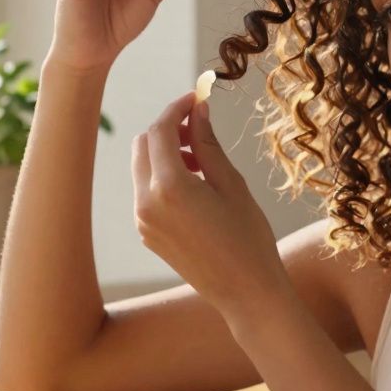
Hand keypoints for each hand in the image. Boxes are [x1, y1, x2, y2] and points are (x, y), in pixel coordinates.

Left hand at [131, 92, 290, 318]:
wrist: (245, 292)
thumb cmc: (248, 237)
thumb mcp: (231, 184)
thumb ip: (208, 144)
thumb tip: (198, 109)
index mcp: (169, 187)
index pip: (161, 130)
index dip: (177, 109)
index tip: (196, 99)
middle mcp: (146, 202)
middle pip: (144, 144)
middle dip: (168, 128)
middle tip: (200, 128)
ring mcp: (143, 220)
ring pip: (142, 167)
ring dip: (165, 152)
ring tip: (201, 159)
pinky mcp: (147, 233)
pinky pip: (146, 191)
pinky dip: (163, 176)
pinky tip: (195, 185)